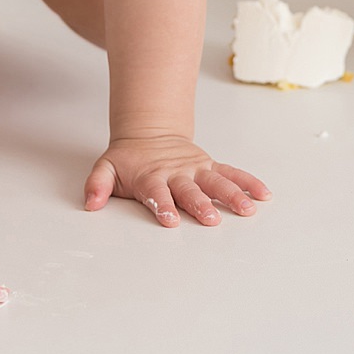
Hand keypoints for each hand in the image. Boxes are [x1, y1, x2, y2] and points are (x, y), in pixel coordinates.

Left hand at [82, 134, 270, 226]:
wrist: (149, 134)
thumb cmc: (129, 159)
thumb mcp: (106, 167)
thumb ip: (97, 184)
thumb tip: (90, 203)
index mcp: (152, 177)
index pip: (157, 193)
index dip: (163, 205)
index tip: (169, 219)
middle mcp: (176, 173)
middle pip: (190, 190)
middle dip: (200, 204)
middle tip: (211, 219)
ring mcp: (195, 170)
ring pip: (216, 182)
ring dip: (232, 195)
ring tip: (248, 209)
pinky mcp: (209, 167)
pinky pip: (231, 174)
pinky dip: (247, 182)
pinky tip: (263, 195)